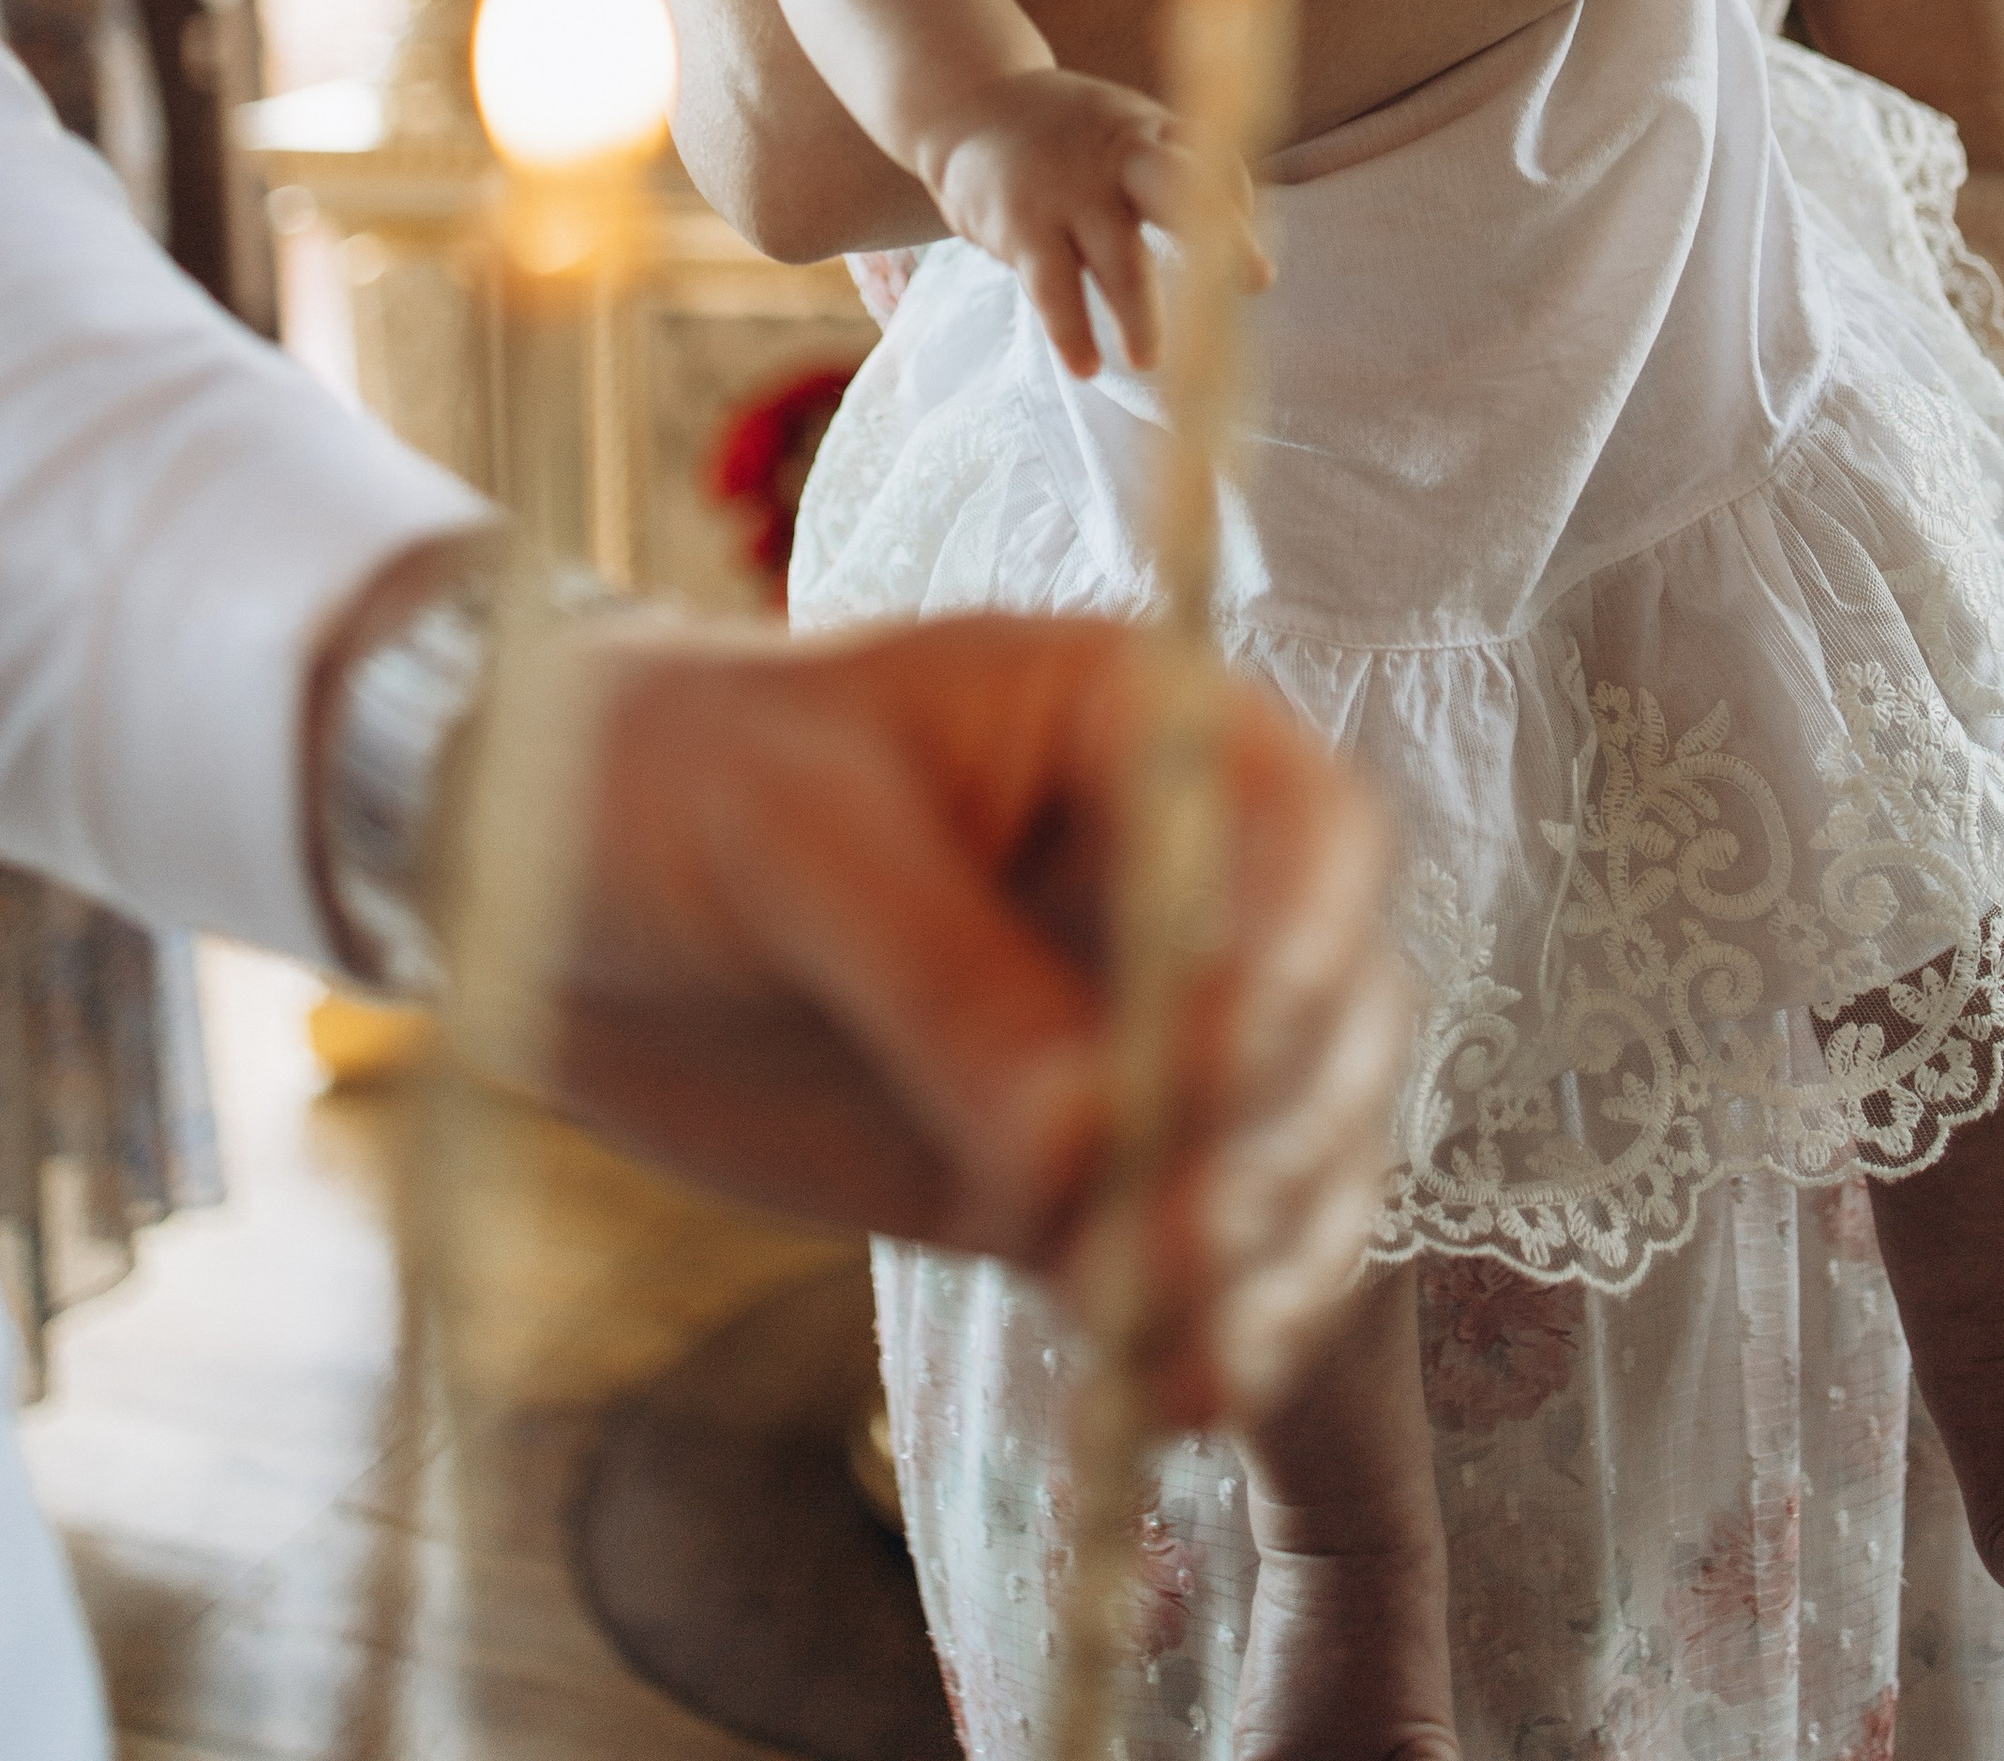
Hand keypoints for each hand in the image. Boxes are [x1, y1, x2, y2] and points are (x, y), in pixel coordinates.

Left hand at [521, 612, 1406, 1422]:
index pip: (1305, 829)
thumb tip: (1087, 1150)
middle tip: (1174, 1240)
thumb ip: (943, 981)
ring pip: (1286, 1155)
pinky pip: (1184, 1259)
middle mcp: (1176, 888)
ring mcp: (1135, 1040)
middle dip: (1279, 1134)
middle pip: (1329, 1014)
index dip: (1301, 941)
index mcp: (1140, 736)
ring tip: (1167, 1353)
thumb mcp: (794, 834)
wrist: (546, 877)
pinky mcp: (1068, 1175)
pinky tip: (1165, 1397)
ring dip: (1261, 1259)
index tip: (1218, 1053)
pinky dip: (1200, 1331)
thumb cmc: (669, 776)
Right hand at [916, 66, 1267, 376]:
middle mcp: (1115, 157)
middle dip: (1224, 239)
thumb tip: (1237, 226)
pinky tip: (1086, 365)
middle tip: (1258, 282)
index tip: (1250, 245)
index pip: (1211, 160)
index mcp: (1147, 132)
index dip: (1238, 201)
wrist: (966, 106)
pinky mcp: (1023, 227)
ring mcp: (1069, 192)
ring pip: (1119, 260)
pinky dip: (1072, 332)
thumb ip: (1169, 167)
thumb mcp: (1121, 128)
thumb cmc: (1062, 133)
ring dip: (1142, 315)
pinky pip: (1053, 289)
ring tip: (1151, 361)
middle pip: (1179, 195)